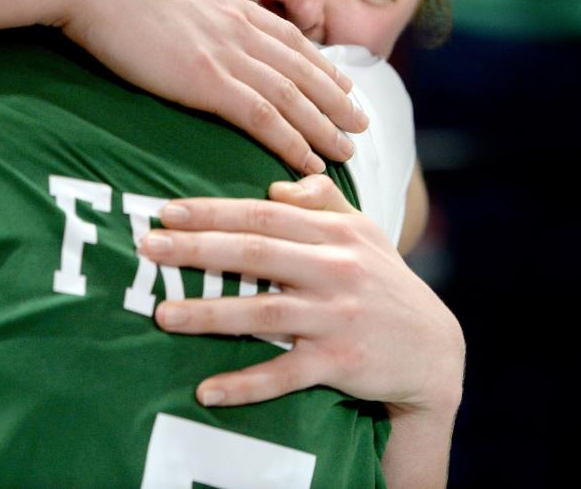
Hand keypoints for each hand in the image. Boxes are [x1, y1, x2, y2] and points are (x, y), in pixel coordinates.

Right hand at [60, 0, 365, 173]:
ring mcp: (226, 53)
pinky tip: (309, 162)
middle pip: (301, 68)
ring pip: (292, 96)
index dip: (317, 63)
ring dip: (324, 127)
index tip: (339, 84)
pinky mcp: (207, 80)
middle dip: (336, 100)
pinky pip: (263, 117)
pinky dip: (291, 142)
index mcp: (227, 1)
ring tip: (347, 151)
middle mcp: (238, 26)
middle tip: (360, 125)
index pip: (286, 37)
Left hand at [137, 175, 463, 415]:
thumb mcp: (364, 232)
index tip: (167, 211)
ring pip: (263, 314)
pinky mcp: (341, 363)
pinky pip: (285, 375)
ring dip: (209, 314)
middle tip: (147, 247)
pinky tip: (207, 391)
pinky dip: (246, 385)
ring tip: (162, 314)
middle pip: (256, 255)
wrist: (433, 349)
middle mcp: (335, 270)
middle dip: (197, 249)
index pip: (263, 215)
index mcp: (335, 234)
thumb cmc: (385, 282)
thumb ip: (322, 202)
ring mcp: (338, 318)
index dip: (213, 211)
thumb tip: (276, 188)